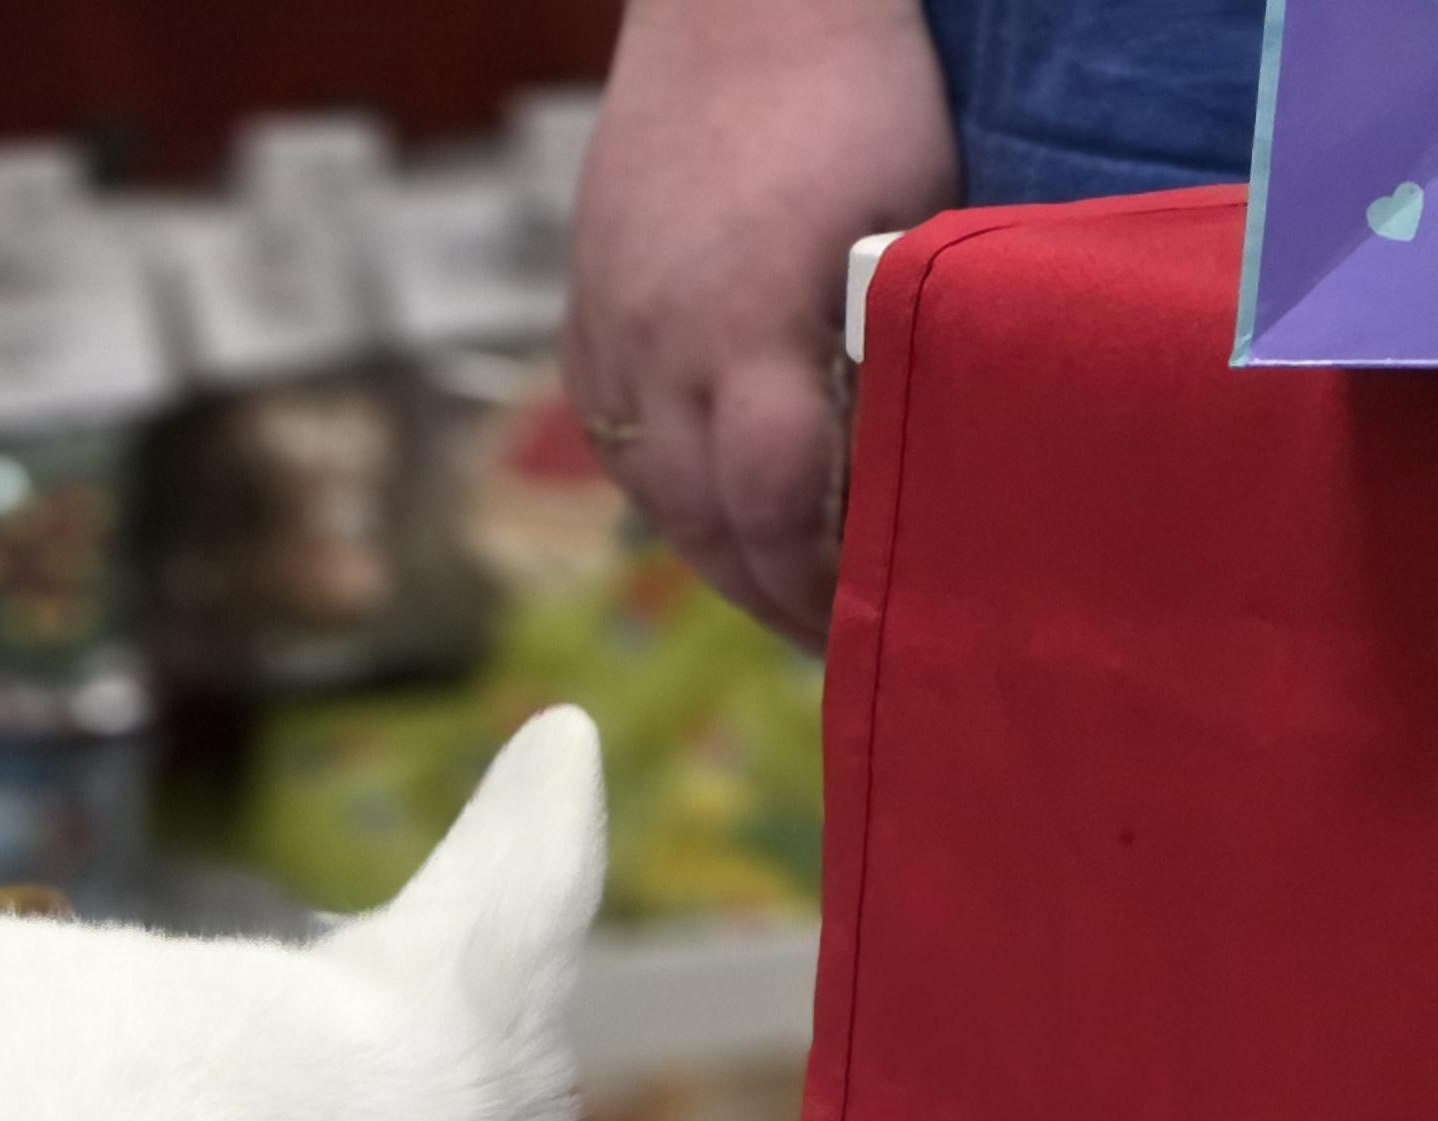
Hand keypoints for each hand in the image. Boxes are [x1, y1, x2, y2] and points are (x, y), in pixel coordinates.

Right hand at [563, 0, 960, 647]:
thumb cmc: (860, 98)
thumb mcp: (913, 229)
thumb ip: (898, 358)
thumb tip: (915, 478)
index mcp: (744, 330)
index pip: (771, 509)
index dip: (817, 585)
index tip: (866, 622)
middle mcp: (658, 348)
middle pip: (703, 527)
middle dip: (769, 596)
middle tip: (829, 643)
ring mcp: (609, 337)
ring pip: (653, 499)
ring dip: (716, 555)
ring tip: (777, 588)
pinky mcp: (583, 320)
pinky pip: (619, 445)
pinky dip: (669, 493)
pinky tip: (717, 508)